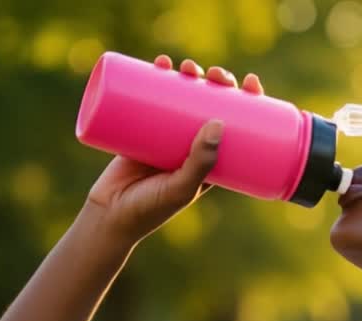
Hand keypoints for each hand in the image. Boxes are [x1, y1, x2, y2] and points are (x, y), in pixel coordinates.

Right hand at [85, 55, 264, 241]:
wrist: (109, 216)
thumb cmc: (151, 209)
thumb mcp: (182, 188)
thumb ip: (200, 161)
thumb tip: (219, 121)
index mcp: (212, 160)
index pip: (239, 126)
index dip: (248, 102)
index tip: (252, 83)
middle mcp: (192, 146)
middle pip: (212, 105)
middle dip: (217, 83)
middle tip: (216, 74)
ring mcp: (167, 137)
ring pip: (184, 98)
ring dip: (190, 75)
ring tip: (188, 66)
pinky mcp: (141, 130)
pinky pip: (152, 99)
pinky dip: (157, 78)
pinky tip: (163, 63)